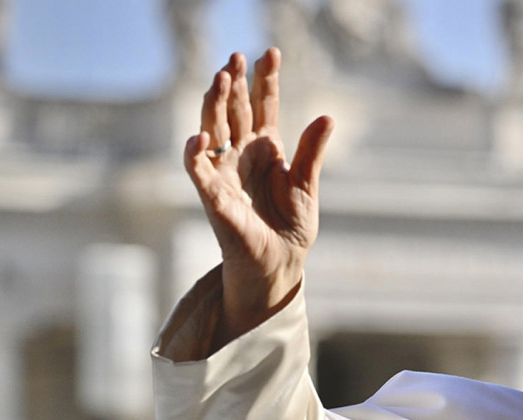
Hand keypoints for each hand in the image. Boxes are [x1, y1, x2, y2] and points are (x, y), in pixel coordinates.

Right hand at [182, 48, 333, 346]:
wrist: (281, 263)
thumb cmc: (291, 226)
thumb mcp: (306, 185)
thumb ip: (311, 151)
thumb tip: (327, 116)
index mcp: (264, 149)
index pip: (262, 106)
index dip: (265, 80)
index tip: (270, 52)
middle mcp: (241, 155)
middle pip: (234, 111)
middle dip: (234, 84)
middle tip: (236, 57)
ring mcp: (225, 174)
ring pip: (213, 131)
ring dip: (214, 105)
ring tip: (221, 78)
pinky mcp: (215, 199)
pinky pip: (200, 173)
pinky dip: (195, 156)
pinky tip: (198, 136)